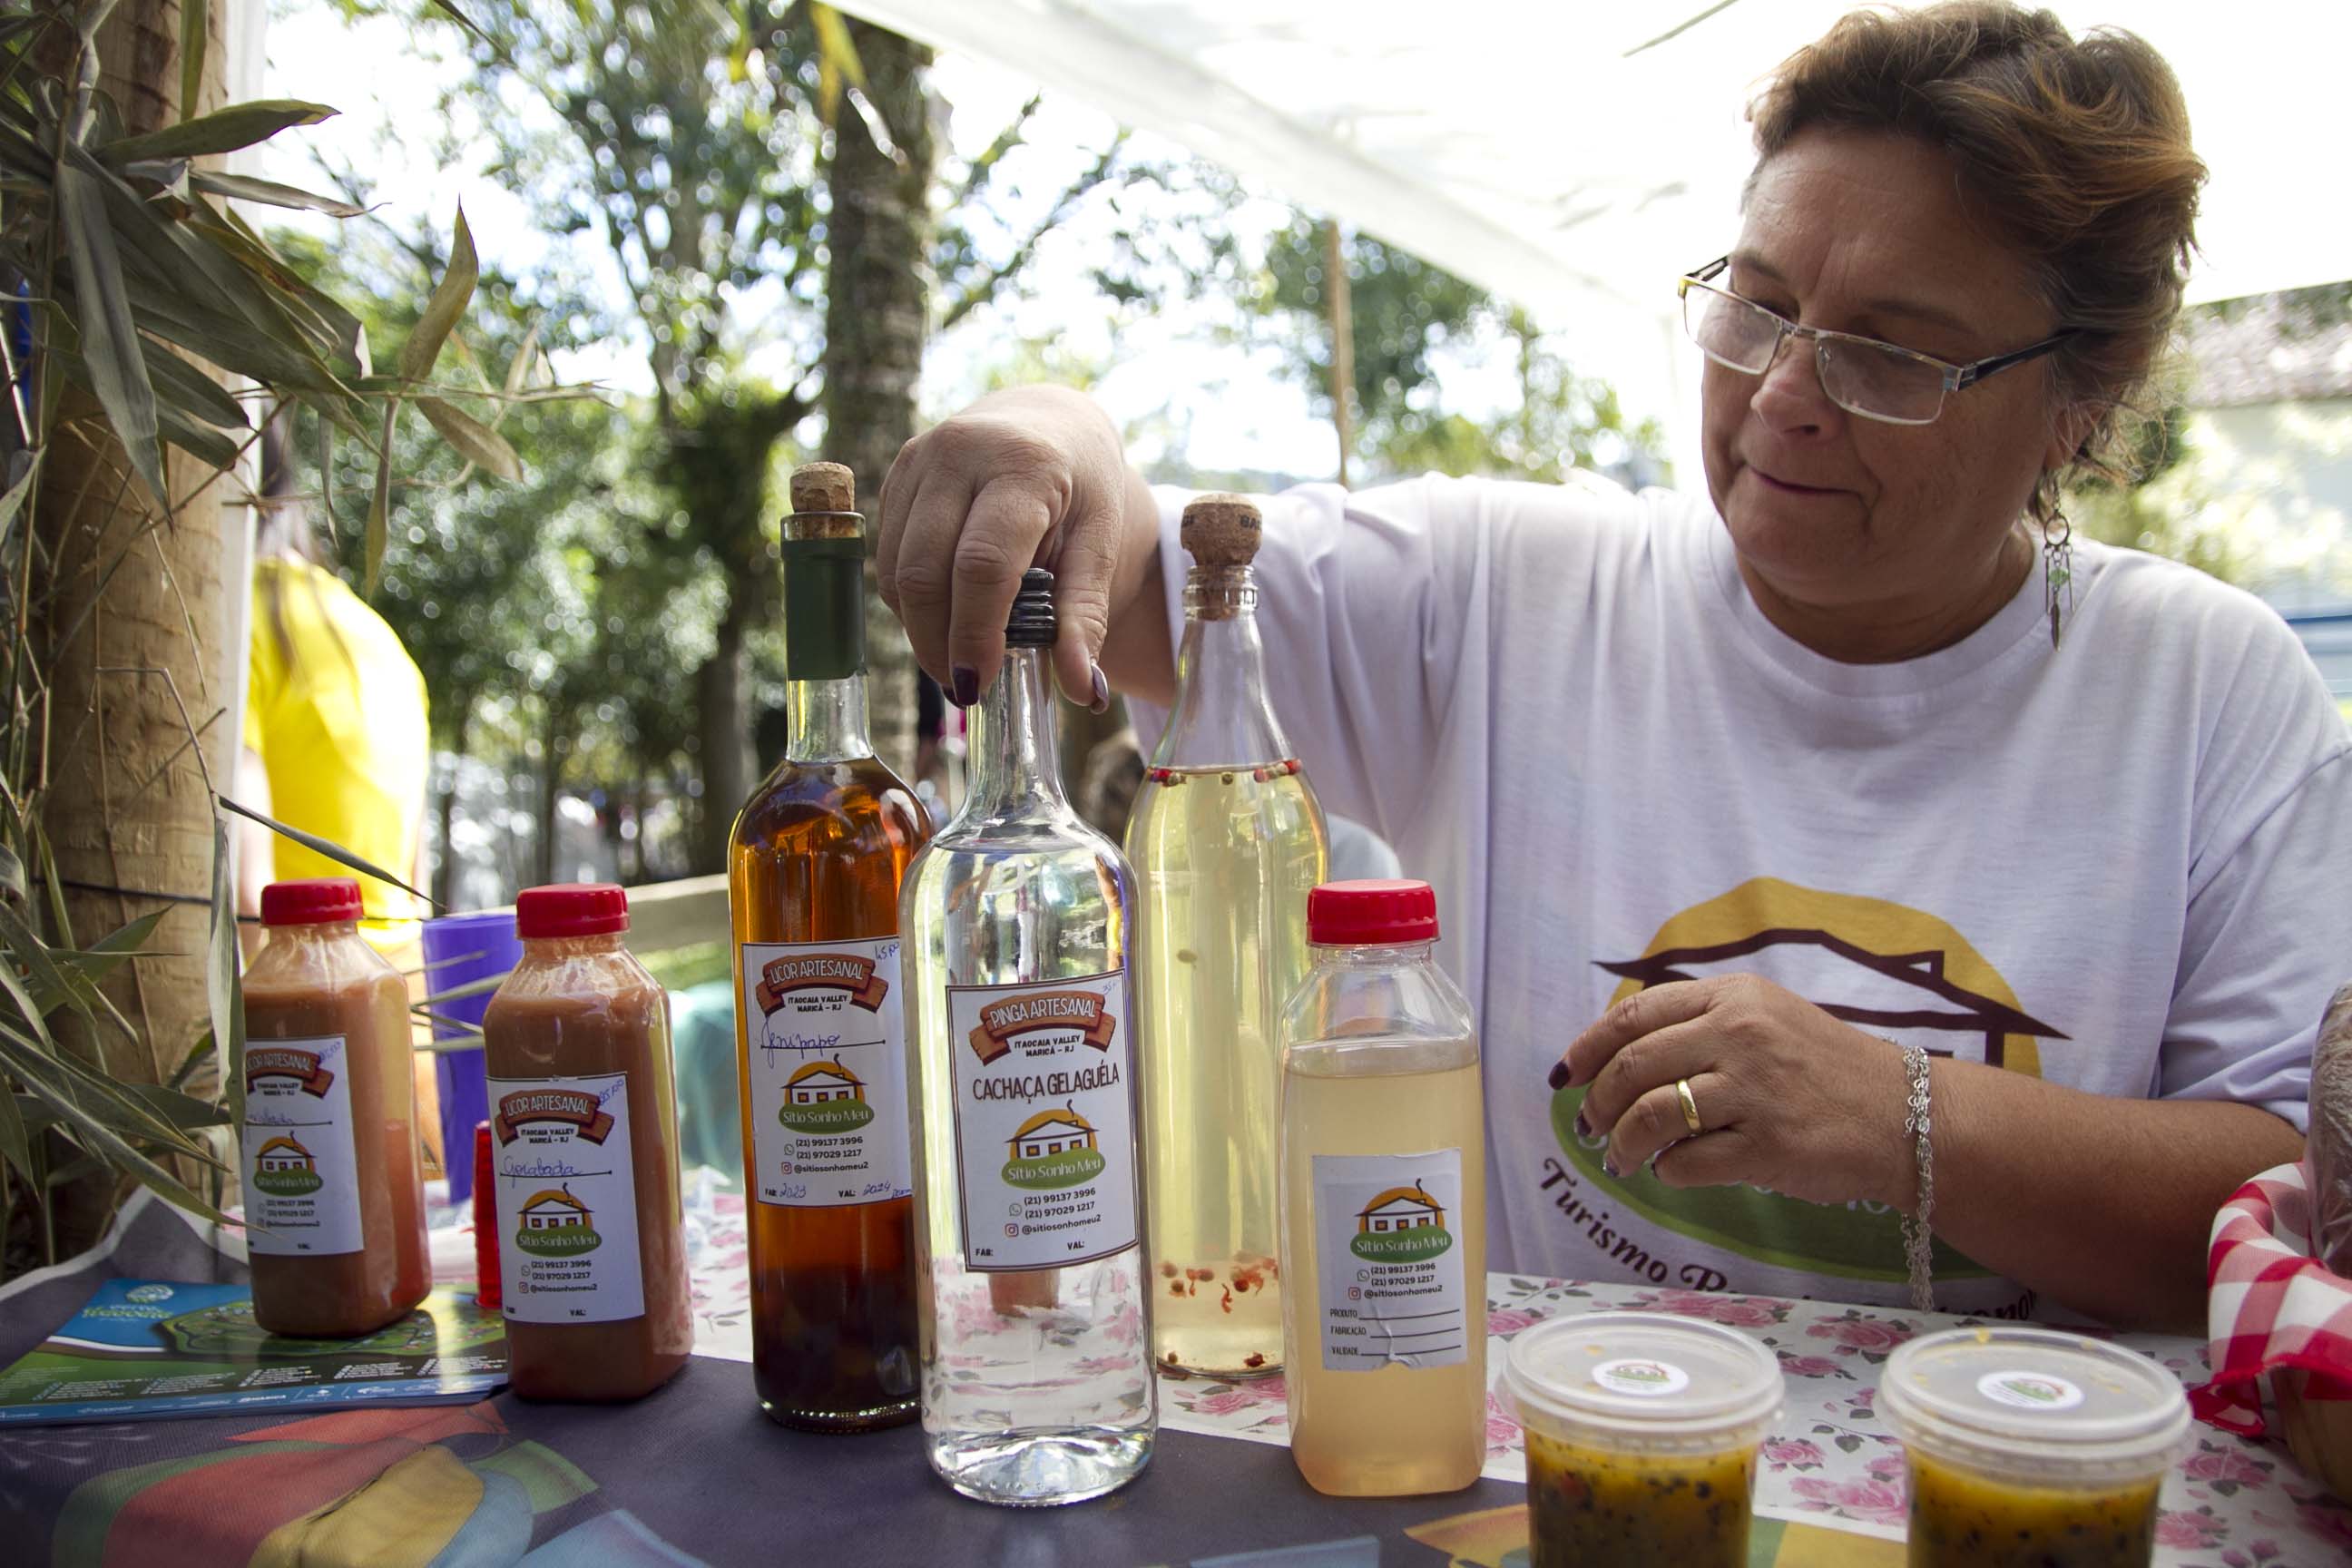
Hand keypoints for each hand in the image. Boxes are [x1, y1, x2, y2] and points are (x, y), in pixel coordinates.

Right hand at [878, 386, 1147, 707]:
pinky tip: (945, 615)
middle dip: (937, 642)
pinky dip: (911, 600)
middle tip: (966, 688)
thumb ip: (1086, 615)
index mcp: (1023, 464)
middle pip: (925, 571)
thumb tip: (1086, 691)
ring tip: (958, 656)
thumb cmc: (1081, 485)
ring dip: (921, 628)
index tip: (980, 683)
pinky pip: (888, 557)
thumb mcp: (1099, 542)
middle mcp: (960, 452)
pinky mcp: (896, 473)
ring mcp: (918, 459)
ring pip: (897, 570)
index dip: (975, 632)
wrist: (1046, 420)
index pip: (983, 563)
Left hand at [1551, 974, 1914, 1208]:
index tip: (1566, 1074)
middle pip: (1633, 1067)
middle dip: (1597, 1102)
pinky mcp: (1768, 1145)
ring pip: (1651, 1116)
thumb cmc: (1826, 1069)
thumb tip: (1618, 1054)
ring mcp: (1754, 1090)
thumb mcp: (1766, 1018)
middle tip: (1589, 1126)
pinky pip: (1687, 1163)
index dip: (1588, 1047)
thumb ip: (1700, 1024)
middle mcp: (1740, 1035)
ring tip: (1620, 1158)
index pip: (1634, 1015)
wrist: (1905, 1114)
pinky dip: (1666, 1172)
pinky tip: (1671, 1171)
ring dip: (1622, 1144)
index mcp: (1733, 997)